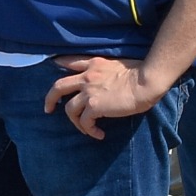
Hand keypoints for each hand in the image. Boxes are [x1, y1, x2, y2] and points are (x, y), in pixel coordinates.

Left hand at [45, 55, 162, 138]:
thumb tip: (107, 82)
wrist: (146, 81)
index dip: (58, 66)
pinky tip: (99, 134)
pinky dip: (89, 130)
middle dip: (50, 99)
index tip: (53, 70)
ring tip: (85, 129)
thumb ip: (106, 70)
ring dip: (75, 122)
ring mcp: (89, 91)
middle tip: (49, 109)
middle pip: (58, 86)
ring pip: (69, 109)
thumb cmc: (140, 73)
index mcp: (94, 64)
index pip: (70, 61)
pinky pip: (85, 122)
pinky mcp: (94, 105)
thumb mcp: (118, 64)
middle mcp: (87, 76)